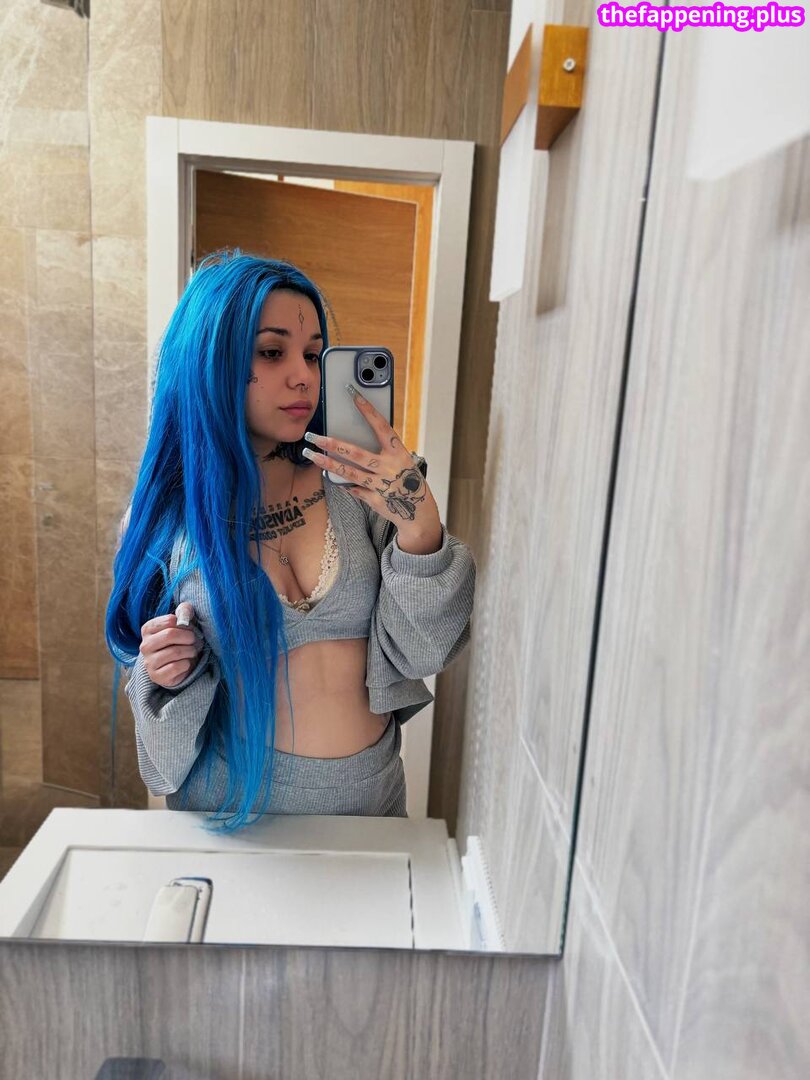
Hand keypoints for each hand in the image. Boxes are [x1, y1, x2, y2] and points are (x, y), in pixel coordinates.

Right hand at [139, 602, 204, 687]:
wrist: (177, 667)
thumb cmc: (180, 642)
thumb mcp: (182, 625)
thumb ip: (184, 612)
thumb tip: (185, 610)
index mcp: (148, 629)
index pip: (169, 620)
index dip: (185, 625)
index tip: (190, 629)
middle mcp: (145, 645)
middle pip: (170, 635)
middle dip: (188, 637)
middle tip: (194, 641)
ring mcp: (149, 662)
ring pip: (175, 652)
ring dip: (190, 651)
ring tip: (191, 652)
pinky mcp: (156, 676)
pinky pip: (176, 667)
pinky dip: (186, 664)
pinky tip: (185, 663)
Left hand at [301, 388, 442, 553]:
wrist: (420, 511)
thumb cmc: (408, 481)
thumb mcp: (402, 461)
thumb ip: (383, 452)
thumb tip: (356, 442)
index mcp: (398, 453)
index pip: (381, 427)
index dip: (368, 411)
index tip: (354, 395)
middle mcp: (390, 467)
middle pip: (356, 453)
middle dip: (332, 444)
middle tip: (313, 436)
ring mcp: (381, 485)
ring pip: (348, 472)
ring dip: (327, 463)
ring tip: (311, 455)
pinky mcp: (375, 500)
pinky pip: (354, 489)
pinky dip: (344, 484)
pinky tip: (331, 478)